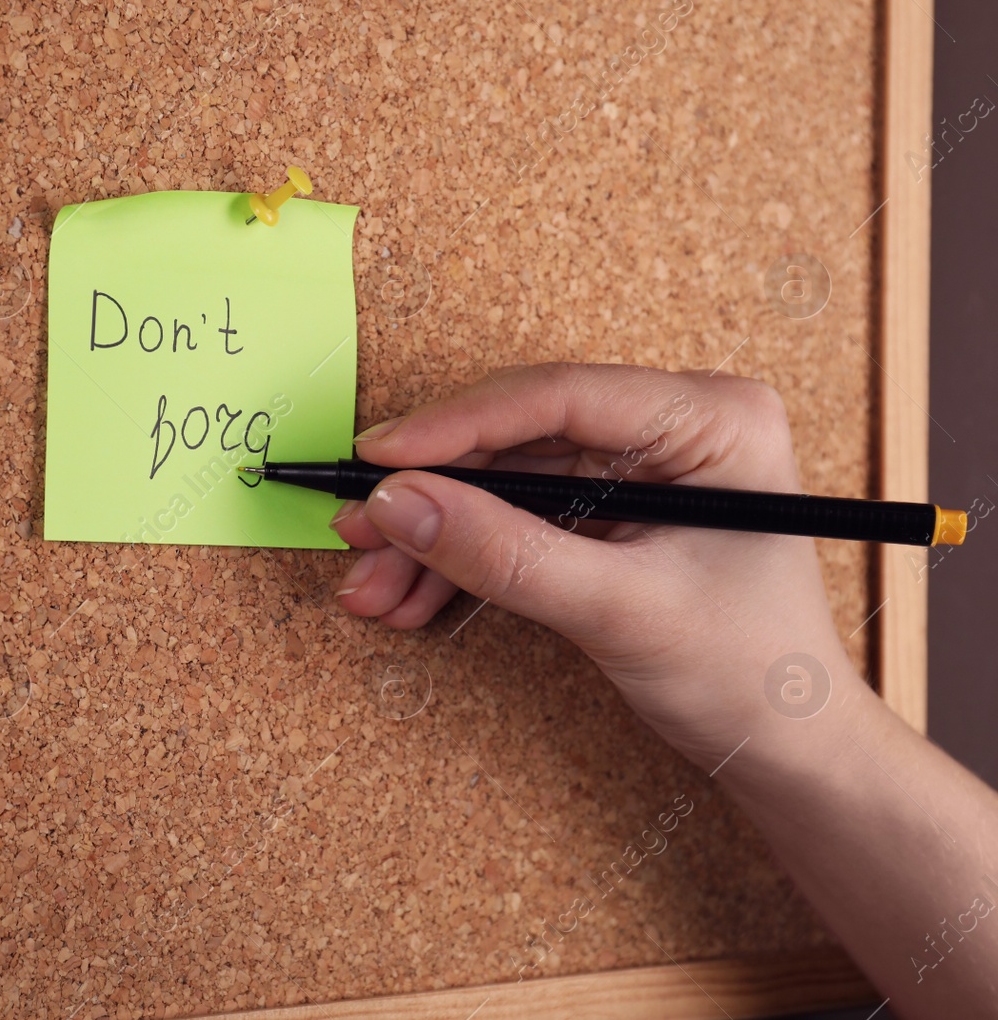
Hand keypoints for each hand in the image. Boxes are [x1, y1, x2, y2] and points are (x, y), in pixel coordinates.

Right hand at [331, 362, 861, 766]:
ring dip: (433, 537)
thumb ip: (506, 554)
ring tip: (374, 587)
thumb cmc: (754, 676)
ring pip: (503, 483)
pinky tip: (413, 597)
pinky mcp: (611, 511)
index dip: (455, 425)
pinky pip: (516, 519)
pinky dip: (461, 560)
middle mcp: (672, 428)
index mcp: (710, 419)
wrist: (791, 752)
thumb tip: (400, 504)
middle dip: (432, 496)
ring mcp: (639, 469)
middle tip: (359, 532)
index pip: (558, 398)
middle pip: (516, 440)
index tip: (377, 459)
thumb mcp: (620, 610)